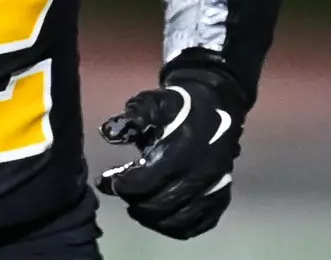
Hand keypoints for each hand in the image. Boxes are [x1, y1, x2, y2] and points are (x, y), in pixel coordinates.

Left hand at [96, 69, 244, 239]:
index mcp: (184, 148)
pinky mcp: (222, 196)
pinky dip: (178, 227)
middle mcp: (203, 171)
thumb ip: (130, 118)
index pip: (148, 181)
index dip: (124, 186)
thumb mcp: (151, 103)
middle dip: (136, 203)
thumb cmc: (177, 107)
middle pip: (163, 204)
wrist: (215, 106)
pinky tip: (161, 218)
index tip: (108, 181)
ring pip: (181, 219)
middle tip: (122, 194)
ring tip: (137, 207)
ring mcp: (216, 186)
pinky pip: (200, 224)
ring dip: (153, 219)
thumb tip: (108, 133)